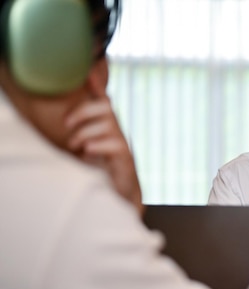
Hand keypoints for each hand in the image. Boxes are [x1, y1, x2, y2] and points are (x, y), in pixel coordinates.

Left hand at [65, 68, 142, 214]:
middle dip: (84, 112)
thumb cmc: (101, 170)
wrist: (121, 192)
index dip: (98, 86)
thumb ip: (77, 134)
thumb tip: (59, 123)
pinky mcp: (126, 159)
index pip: (104, 101)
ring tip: (74, 145)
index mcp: (107, 127)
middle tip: (66, 124)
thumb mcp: (86, 148)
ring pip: (108, 124)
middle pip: (106, 107)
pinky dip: (97, 145)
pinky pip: (115, 144)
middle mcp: (117, 132)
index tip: (88, 73)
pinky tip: (87, 152)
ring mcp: (123, 144)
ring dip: (85, 133)